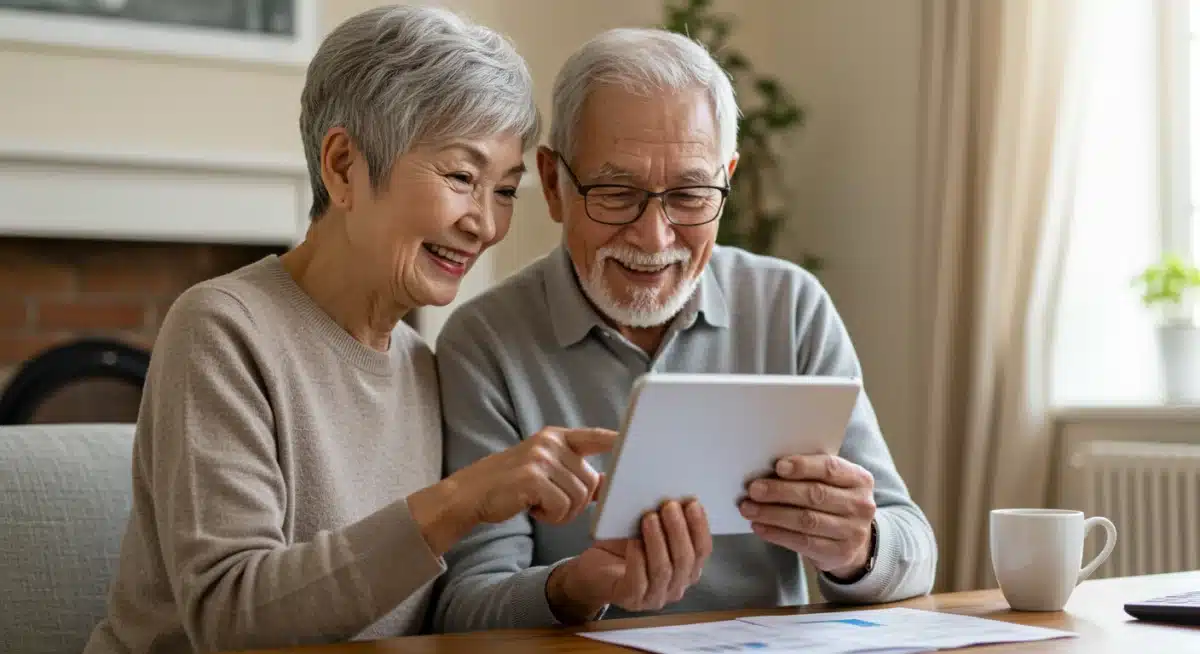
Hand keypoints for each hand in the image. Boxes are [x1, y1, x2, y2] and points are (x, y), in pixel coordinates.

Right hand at [410, 427, 615, 553]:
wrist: (471, 494)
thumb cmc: (511, 486)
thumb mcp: (542, 469)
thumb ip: (571, 470)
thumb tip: (606, 484)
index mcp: (556, 437)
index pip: (594, 436)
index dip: (617, 441)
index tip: (636, 442)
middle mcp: (550, 443)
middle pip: (591, 481)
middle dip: (576, 502)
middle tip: (550, 503)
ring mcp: (540, 459)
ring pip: (578, 497)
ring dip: (563, 512)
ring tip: (539, 505)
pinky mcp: (532, 478)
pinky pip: (563, 507)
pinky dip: (552, 516)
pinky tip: (533, 510)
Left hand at [547, 500, 711, 622]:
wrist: (594, 569)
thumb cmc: (623, 547)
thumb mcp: (647, 529)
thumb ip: (662, 516)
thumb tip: (669, 488)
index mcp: (687, 568)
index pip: (702, 550)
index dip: (700, 526)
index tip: (692, 502)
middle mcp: (676, 586)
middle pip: (685, 560)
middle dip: (679, 530)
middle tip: (669, 506)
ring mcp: (655, 597)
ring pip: (663, 569)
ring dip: (658, 541)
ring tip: (649, 518)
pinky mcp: (631, 599)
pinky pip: (638, 581)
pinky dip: (637, 559)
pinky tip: (633, 542)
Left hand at [739, 454, 875, 579]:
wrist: (854, 541)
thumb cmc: (834, 502)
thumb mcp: (832, 483)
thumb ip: (810, 473)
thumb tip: (768, 469)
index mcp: (860, 479)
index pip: (831, 468)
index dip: (803, 466)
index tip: (778, 466)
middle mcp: (861, 505)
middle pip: (815, 494)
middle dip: (780, 491)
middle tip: (754, 489)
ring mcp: (853, 531)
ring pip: (806, 520)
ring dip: (772, 514)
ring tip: (749, 508)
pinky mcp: (840, 553)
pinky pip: (803, 542)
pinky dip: (777, 534)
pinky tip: (760, 527)